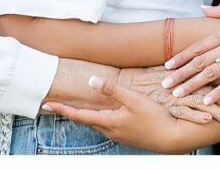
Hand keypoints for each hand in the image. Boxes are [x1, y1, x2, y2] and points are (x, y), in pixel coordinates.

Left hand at [43, 76, 189, 153]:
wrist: (173, 138)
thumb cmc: (156, 118)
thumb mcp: (134, 99)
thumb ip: (113, 89)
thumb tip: (91, 81)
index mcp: (109, 122)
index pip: (79, 115)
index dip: (62, 109)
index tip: (46, 104)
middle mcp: (110, 131)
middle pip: (85, 120)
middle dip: (70, 112)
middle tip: (56, 103)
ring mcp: (119, 134)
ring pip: (96, 123)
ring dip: (84, 115)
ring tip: (74, 107)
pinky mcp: (127, 135)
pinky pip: (107, 125)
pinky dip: (98, 118)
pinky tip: (103, 112)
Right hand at [121, 66, 219, 126]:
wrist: (135, 83)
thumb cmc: (166, 77)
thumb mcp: (192, 69)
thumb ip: (213, 65)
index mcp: (208, 68)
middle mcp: (200, 80)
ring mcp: (186, 93)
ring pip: (210, 99)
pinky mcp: (172, 104)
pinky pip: (185, 110)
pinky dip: (197, 114)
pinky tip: (209, 120)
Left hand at [161, 5, 219, 103]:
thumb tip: (202, 8)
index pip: (198, 46)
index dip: (181, 56)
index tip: (168, 65)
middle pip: (199, 61)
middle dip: (180, 74)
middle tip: (164, 84)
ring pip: (210, 73)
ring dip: (192, 84)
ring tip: (177, 94)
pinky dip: (218, 92)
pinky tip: (206, 100)